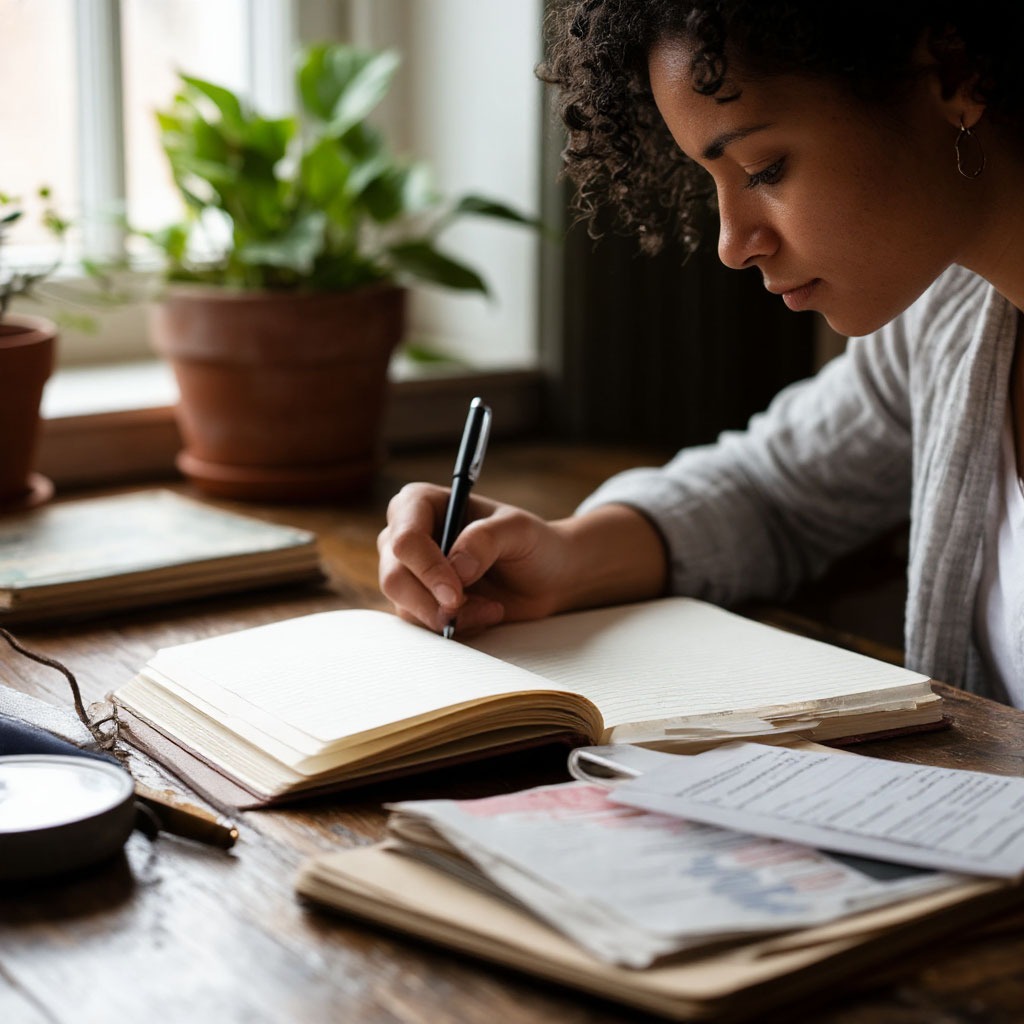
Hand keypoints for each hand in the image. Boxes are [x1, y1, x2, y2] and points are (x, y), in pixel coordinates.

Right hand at [378, 483, 667, 634]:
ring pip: (405, 606)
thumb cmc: (532, 543)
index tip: (457, 593)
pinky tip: (485, 614)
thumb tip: (456, 568)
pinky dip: (457, 626)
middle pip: (394, 576)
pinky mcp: (420, 602)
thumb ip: (486, 540)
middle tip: (467, 607)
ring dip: (451, 615)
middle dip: (432, 600)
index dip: (427, 568)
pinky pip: (422, 624)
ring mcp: (409, 572)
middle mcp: (406, 535)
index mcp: (421, 504)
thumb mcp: (518, 530)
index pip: (405, 538)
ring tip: (491, 607)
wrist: (547, 577)